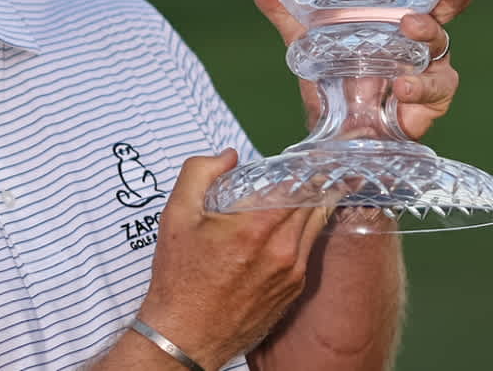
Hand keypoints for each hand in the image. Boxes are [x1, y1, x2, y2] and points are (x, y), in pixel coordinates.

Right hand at [134, 149, 336, 369]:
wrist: (186, 334)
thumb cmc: (180, 280)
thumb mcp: (177, 216)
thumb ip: (200, 173)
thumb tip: (228, 156)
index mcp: (256, 227)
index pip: (298, 184)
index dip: (303, 166)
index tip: (304, 156)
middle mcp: (282, 251)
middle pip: (315, 203)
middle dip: (315, 182)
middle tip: (315, 167)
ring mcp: (292, 273)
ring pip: (316, 227)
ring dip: (314, 206)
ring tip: (309, 190)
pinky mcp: (293, 290)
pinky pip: (308, 251)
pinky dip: (304, 233)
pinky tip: (290, 226)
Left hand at [238, 0, 492, 139]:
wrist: (328, 131)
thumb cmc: (329, 72)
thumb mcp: (300, 33)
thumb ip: (277, 1)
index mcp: (397, 12)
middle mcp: (417, 37)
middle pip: (453, 7)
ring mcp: (424, 70)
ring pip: (444, 51)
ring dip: (430, 40)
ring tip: (409, 32)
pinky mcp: (423, 105)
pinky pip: (434, 95)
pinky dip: (419, 92)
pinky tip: (401, 91)